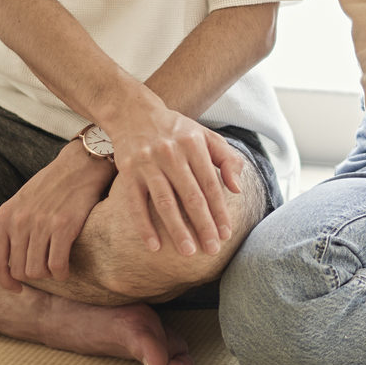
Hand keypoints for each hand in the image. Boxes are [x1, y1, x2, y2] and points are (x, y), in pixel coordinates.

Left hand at [0, 140, 115, 291]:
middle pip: (19, 271)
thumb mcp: (17, 209)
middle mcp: (19, 221)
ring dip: (48, 275)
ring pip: (37, 272)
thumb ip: (1, 240)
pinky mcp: (63, 227)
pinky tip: (66, 268)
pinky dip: (62, 273)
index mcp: (4, 217)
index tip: (18, 288)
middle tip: (44, 267)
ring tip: (56, 265)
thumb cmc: (49, 189)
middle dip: (32, 275)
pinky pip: (57, 266)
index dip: (5, 283)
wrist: (78, 165)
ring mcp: (40, 224)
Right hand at [100, 101, 243, 256]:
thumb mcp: (205, 136)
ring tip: (188, 252)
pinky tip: (154, 246)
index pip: (210, 184)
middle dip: (203, 225)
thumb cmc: (176, 130)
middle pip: (190, 196)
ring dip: (177, 230)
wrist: (133, 112)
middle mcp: (170, 153)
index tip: (226, 233)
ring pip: (165, 202)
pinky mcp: (127, 172)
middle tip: (212, 249)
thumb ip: (227, 159)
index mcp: (193, 144)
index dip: (219, 210)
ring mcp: (147, 163)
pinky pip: (136, 204)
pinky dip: (144, 226)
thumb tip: (237, 189)